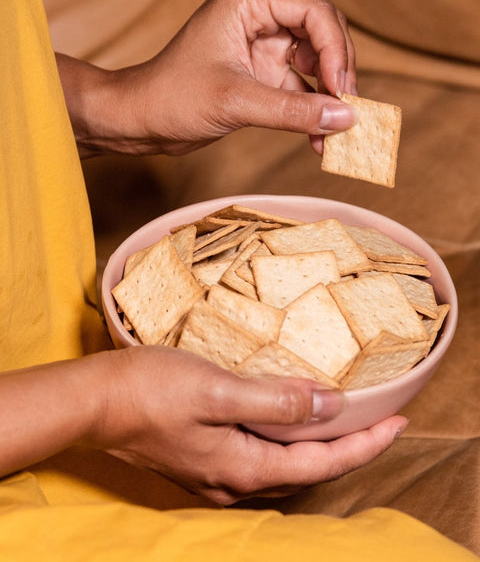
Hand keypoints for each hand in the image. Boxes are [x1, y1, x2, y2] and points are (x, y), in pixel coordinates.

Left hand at [59, 0, 356, 157]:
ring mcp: (263, 48)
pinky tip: (318, 140)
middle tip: (347, 113)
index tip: (342, 91)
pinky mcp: (261, 76)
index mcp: (250, 1)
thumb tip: (344, 119)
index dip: (336, 50)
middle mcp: (261, 18)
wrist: (142, 120)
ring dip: (327, 100)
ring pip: (314, 66)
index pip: (314, 12)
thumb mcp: (236, 101)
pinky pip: (299, 91)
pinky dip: (310, 114)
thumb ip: (293, 110)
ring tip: (335, 134)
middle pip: (322, 37)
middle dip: (337, 75)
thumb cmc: (173, 97)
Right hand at [90, 346, 406, 505]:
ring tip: (346, 420)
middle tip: (381, 420)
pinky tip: (290, 419)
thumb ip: (276, 401)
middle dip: (349, 446)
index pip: (323, 463)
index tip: (399, 423)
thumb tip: (329, 404)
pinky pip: (262, 453)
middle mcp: (234, 480)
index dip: (365, 444)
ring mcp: (217, 473)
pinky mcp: (204, 456)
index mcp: (244, 466)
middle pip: (308, 468)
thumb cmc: (150, 390)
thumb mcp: (219, 389)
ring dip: (319, 443)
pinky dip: (288, 438)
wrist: (95, 400)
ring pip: (285, 462)